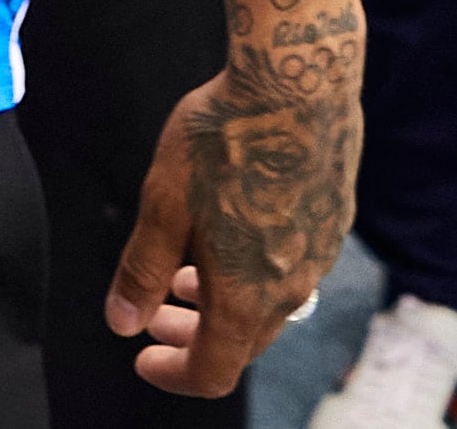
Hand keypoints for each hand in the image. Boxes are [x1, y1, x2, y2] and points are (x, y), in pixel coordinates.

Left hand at [107, 30, 360, 396]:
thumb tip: (123, 322)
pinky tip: (226, 234)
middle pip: (240, 341)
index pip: (213, 371)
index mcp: (247, 295)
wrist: (298, 83)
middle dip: (190, 337)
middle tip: (152, 317)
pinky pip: (289, 268)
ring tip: (181, 277)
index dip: (172, 373)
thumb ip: (142, 270)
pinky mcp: (332, 221)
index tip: (143, 357)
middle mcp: (291, 287)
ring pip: (267, 304)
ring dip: (220, 302)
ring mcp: (319, 254)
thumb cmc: (226, 138)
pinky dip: (251, 272)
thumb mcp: (163, 204)